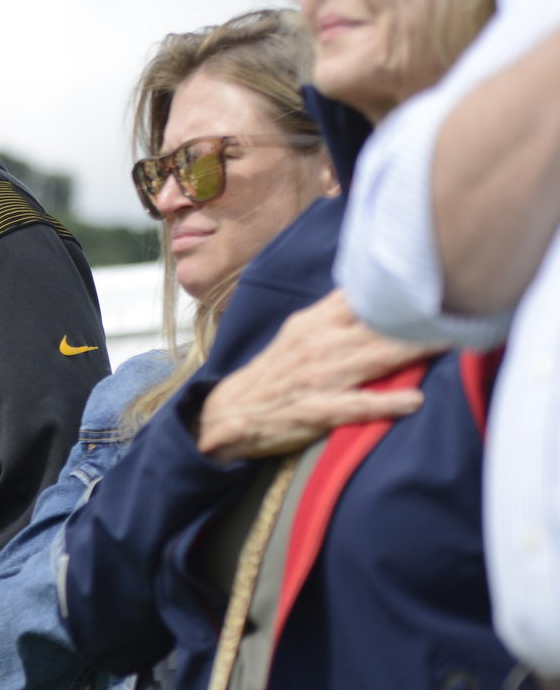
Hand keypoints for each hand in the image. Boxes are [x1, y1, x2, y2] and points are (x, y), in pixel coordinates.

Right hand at [196, 290, 443, 464]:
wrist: (229, 412)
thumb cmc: (273, 375)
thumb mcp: (299, 334)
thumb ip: (335, 315)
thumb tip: (371, 290)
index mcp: (314, 323)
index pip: (361, 297)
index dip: (398, 287)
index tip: (437, 276)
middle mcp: (318, 345)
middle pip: (377, 326)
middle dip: (418, 317)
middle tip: (461, 306)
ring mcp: (317, 378)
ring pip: (372, 359)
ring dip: (413, 351)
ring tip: (449, 343)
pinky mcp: (314, 411)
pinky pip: (354, 406)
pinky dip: (384, 403)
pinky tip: (412, 401)